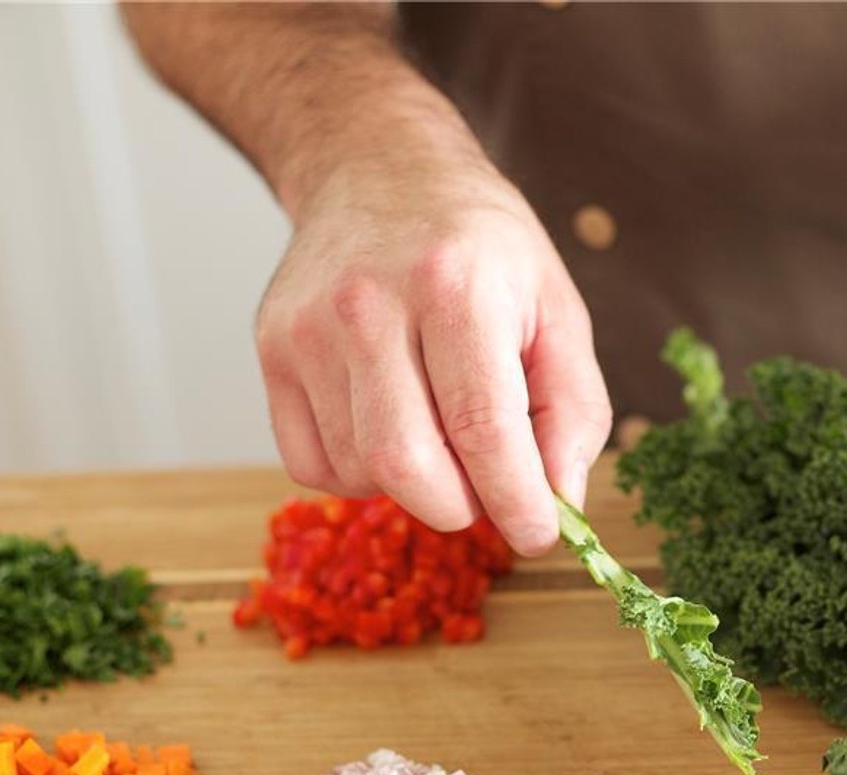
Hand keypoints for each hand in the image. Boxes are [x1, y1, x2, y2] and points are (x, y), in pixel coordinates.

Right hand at [254, 154, 611, 556]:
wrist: (379, 168)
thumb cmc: (480, 248)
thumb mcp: (557, 309)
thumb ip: (574, 408)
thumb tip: (560, 498)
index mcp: (455, 287)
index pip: (483, 430)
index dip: (516, 503)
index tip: (539, 534)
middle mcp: (369, 306)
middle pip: (407, 467)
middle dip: (461, 508)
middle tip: (491, 493)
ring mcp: (308, 330)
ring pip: (362, 473)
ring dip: (415, 486)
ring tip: (442, 433)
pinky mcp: (271, 351)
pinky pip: (312, 466)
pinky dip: (362, 474)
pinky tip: (391, 424)